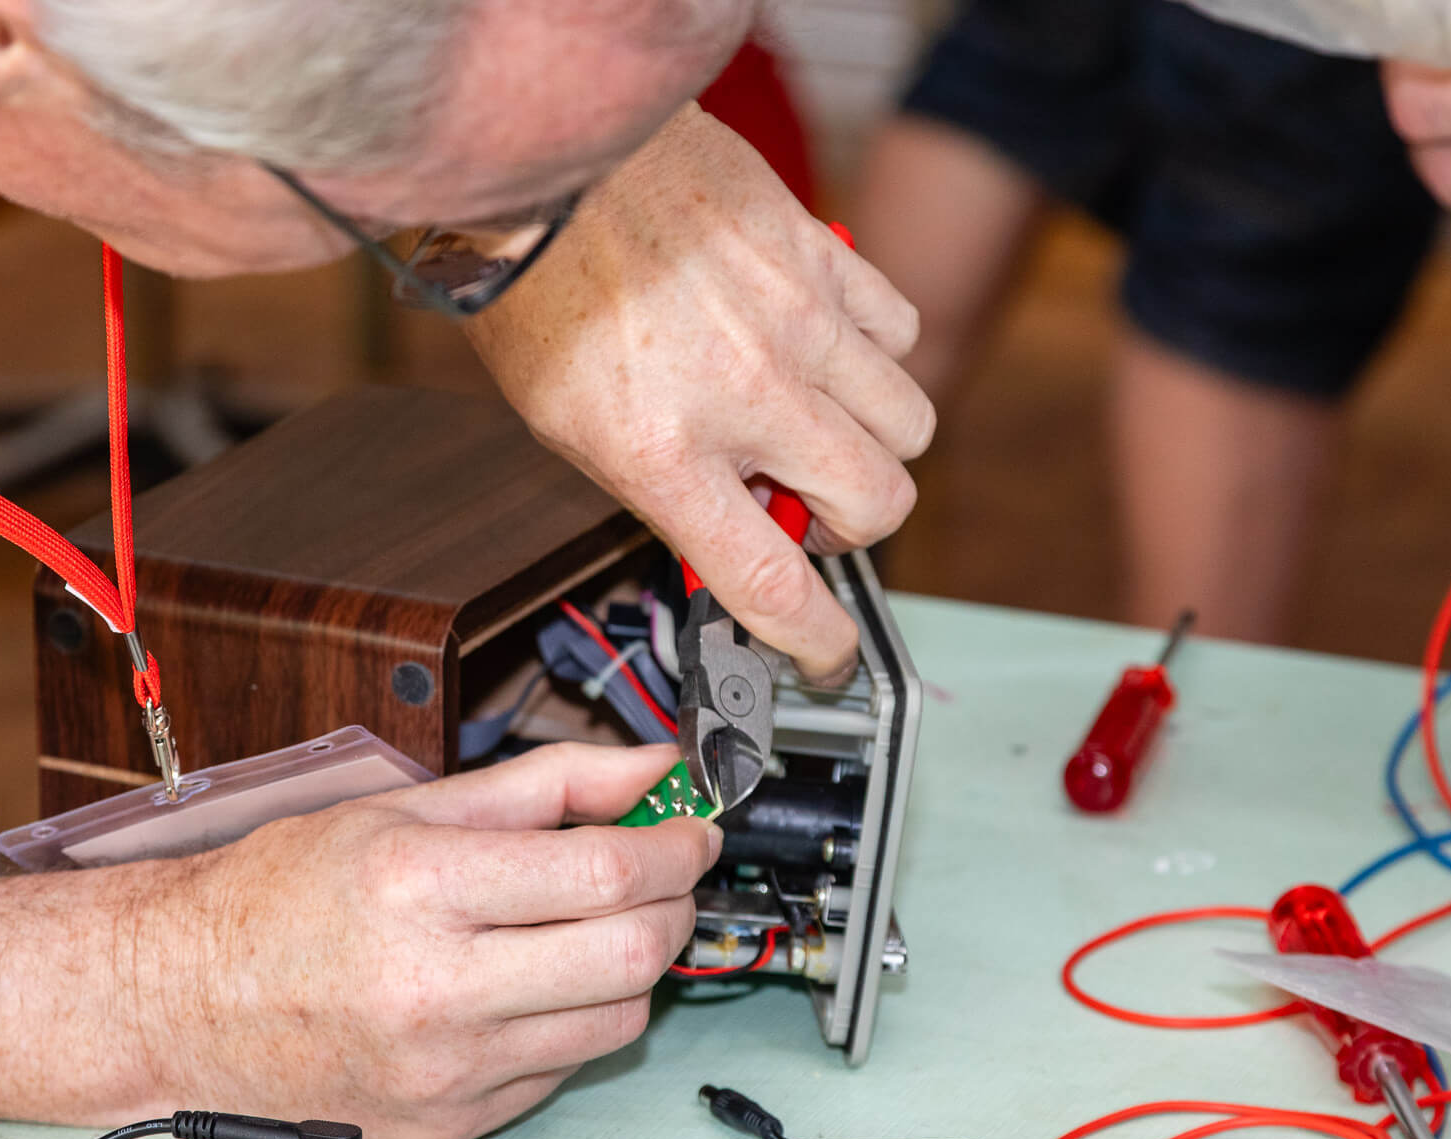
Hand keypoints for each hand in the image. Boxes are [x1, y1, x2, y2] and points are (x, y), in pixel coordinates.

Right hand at [107, 744, 718, 1138]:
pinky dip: (577, 1018)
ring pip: (616, 1020)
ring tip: (596, 924)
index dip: (676, 845)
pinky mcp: (456, 1118)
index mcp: (420, 887)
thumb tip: (648, 769)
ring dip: (634, 965)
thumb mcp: (407, 809)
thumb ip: (544, 784)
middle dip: (675, 904)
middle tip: (666, 874)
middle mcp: (435, 986)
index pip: (607, 870)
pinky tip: (537, 981)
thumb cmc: (281, 900)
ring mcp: (449, 1065)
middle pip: (631, 955)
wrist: (188, 1000)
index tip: (690, 828)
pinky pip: (565, 1066)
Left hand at [466, 103, 934, 684]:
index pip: (773, 587)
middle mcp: (744, 394)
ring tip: (808, 418)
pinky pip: (900, 331)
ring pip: (908, 423)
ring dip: (870, 441)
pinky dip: (874, 355)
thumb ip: (665, 492)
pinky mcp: (821, 256)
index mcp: (664, 454)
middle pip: (876, 504)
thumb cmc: (542, 297)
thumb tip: (739, 534)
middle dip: (848, 524)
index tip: (822, 654)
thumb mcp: (572, 433)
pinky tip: (818, 346)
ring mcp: (796, 320)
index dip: (813, 643)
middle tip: (797, 502)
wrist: (543, 172)